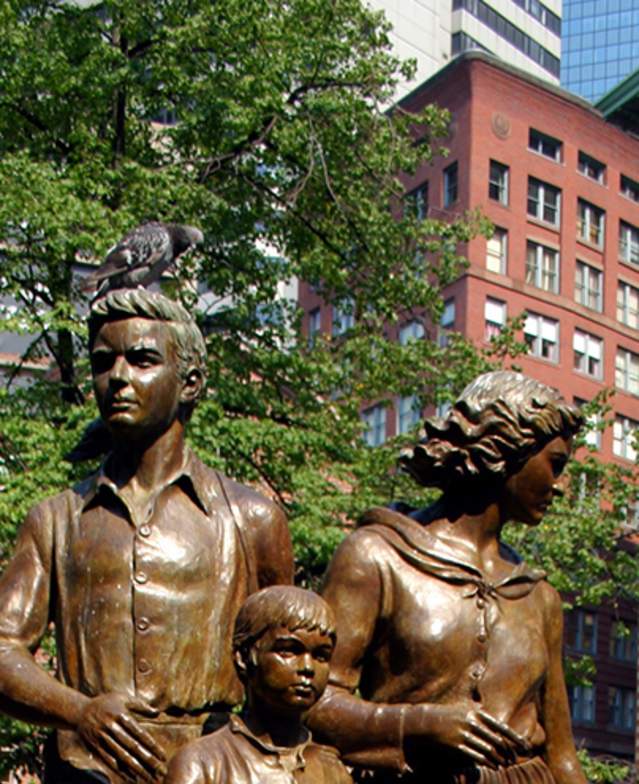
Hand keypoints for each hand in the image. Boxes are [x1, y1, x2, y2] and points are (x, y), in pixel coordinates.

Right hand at [77, 693, 166, 782]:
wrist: (80, 710)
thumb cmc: (106, 702)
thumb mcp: (123, 698)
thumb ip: (141, 706)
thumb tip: (158, 712)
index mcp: (121, 716)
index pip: (140, 734)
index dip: (152, 746)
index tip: (163, 755)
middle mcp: (112, 728)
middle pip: (133, 748)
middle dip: (148, 760)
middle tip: (160, 771)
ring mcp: (103, 739)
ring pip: (122, 757)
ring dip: (136, 768)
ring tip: (148, 777)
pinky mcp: (95, 747)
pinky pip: (109, 761)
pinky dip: (120, 770)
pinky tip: (130, 777)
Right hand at [405, 702, 530, 768]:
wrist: (426, 722)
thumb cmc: (447, 717)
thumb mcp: (463, 711)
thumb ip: (478, 716)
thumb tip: (494, 723)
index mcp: (475, 713)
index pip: (501, 727)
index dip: (514, 738)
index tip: (525, 746)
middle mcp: (471, 722)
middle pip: (496, 740)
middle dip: (507, 751)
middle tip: (514, 760)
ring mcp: (463, 733)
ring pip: (488, 749)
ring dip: (498, 759)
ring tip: (504, 765)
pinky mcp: (456, 744)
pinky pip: (476, 756)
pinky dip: (487, 762)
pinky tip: (493, 766)